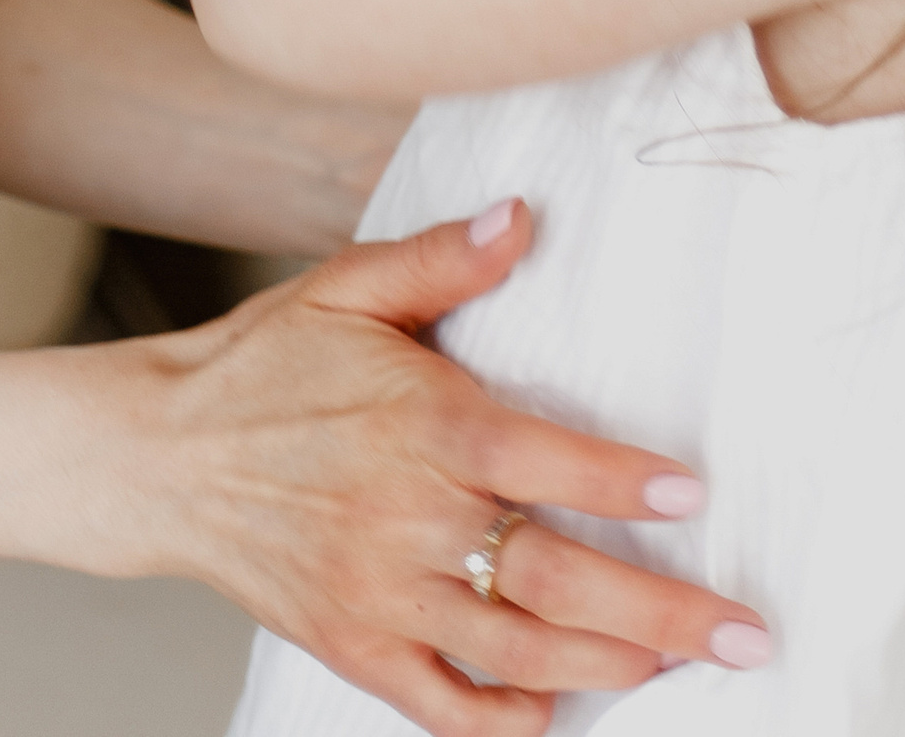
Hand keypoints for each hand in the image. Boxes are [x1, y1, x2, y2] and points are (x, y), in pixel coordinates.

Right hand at [126, 202, 763, 733]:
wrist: (160, 453)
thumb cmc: (264, 364)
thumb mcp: (348, 286)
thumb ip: (443, 258)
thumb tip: (523, 217)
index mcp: (421, 424)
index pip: (542, 462)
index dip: (620, 480)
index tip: (689, 492)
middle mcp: (410, 518)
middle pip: (555, 578)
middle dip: (663, 611)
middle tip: (744, 632)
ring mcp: (381, 594)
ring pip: (518, 649)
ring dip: (609, 664)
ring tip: (677, 663)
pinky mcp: (353, 645)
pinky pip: (443, 706)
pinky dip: (506, 720)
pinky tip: (555, 710)